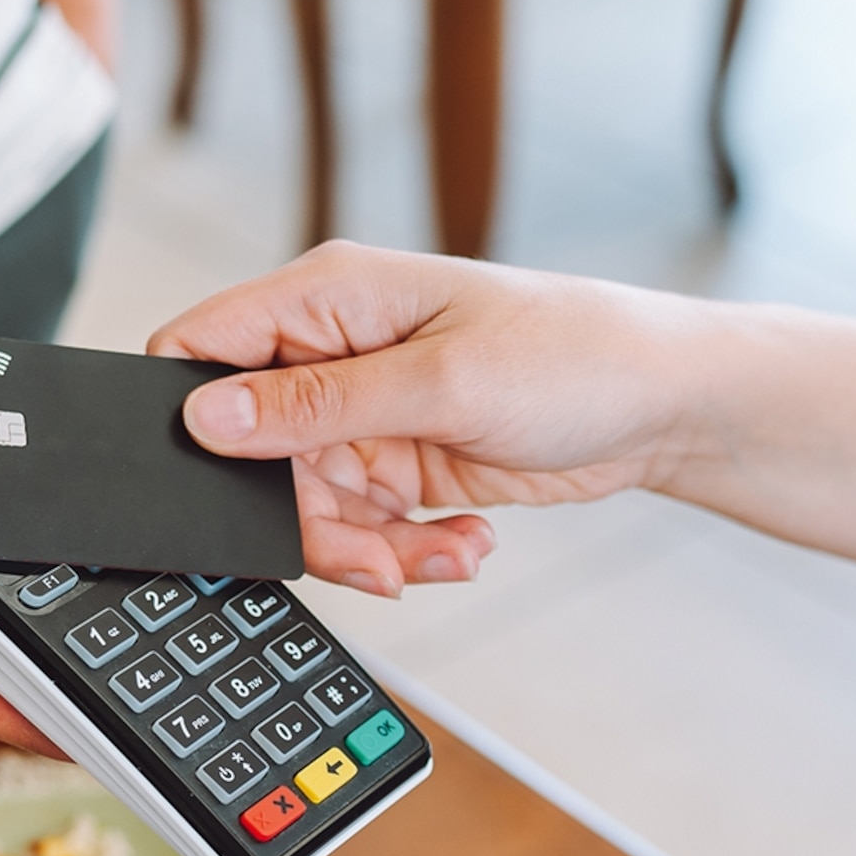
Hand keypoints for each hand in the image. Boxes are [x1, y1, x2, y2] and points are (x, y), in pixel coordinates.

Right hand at [150, 243, 708, 594]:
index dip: (192, 416)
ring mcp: (369, 415)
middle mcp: (337, 355)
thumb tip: (206, 417)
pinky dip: (404, 551)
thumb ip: (316, 405)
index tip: (223, 483)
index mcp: (329, 299)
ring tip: (436, 556)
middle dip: (307, 517)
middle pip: (252, 455)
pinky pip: (364, 529)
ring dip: (367, 548)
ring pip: (309, 506)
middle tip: (368, 555)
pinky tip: (460, 545)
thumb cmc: (575, 353)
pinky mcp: (402, 466)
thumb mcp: (440, 382)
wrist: (663, 408)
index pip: (204, 346)